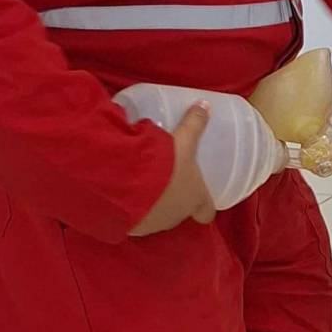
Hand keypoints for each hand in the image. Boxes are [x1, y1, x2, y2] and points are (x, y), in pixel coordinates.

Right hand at [129, 102, 217, 235]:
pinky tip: (125, 196)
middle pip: (180, 213)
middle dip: (175, 200)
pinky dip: (132, 209)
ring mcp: (153, 224)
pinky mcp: (131, 226)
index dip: (205, 206)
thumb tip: (205, 104)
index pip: (207, 211)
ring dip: (153, 205)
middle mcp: (176, 216)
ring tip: (144, 187)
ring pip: (156, 217)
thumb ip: (194, 124)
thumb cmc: (164, 164)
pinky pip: (134, 219)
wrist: (126, 182)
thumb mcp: (181, 141)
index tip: (202, 198)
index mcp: (194, 199)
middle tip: (168, 184)